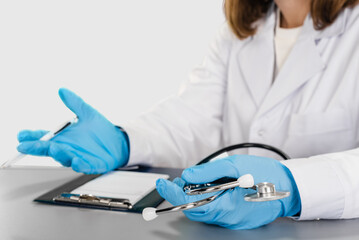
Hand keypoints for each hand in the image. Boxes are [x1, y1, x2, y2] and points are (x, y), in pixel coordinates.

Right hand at [17, 88, 128, 173]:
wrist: (119, 141)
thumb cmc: (101, 130)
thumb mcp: (87, 113)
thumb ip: (75, 103)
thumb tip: (62, 90)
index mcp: (65, 138)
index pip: (44, 138)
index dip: (32, 137)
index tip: (21, 135)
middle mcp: (69, 149)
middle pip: (50, 149)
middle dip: (38, 148)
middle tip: (26, 146)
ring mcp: (79, 157)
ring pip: (65, 157)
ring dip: (58, 153)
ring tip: (53, 147)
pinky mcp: (92, 164)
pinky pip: (84, 166)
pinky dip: (80, 164)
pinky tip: (76, 161)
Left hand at [156, 155, 300, 229]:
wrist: (289, 187)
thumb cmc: (265, 174)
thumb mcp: (234, 166)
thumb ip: (208, 172)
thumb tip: (187, 175)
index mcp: (227, 205)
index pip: (191, 204)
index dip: (173, 194)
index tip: (163, 184)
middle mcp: (228, 218)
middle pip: (195, 210)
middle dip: (182, 195)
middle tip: (178, 181)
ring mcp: (232, 221)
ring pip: (203, 211)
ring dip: (194, 197)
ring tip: (194, 182)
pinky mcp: (236, 219)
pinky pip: (214, 212)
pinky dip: (207, 200)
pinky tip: (210, 189)